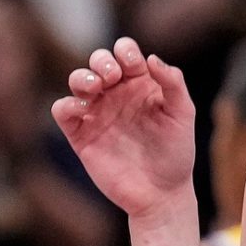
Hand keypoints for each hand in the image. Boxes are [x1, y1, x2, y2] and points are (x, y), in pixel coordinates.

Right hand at [52, 38, 195, 219]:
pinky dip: (66, 105)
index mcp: (140, 84)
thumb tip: (151, 58)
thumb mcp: (183, 114)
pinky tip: (83, 110)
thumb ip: (173, 83)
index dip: (126, 51)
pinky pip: (63, 111)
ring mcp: (97, 113)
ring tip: (95, 87)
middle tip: (113, 77)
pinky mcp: (81, 135)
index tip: (134, 67)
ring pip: (77, 80)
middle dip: (101, 60)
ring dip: (82, 77)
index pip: (125, 53)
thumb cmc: (176, 153)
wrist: (161, 193)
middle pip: (98, 61)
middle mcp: (117, 94)